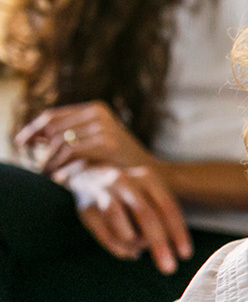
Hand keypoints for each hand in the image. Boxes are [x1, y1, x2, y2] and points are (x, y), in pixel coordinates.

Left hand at [15, 101, 156, 174]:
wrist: (156, 180)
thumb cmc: (124, 167)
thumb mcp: (100, 144)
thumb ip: (75, 136)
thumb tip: (36, 137)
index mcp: (97, 109)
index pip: (54, 117)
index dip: (34, 130)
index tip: (24, 143)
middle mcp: (99, 113)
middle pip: (53, 127)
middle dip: (39, 145)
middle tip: (34, 163)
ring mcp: (104, 126)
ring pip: (59, 140)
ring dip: (48, 158)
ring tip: (45, 174)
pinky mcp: (107, 142)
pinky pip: (70, 150)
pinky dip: (59, 163)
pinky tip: (56, 177)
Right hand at [55, 161, 191, 273]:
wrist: (90, 175)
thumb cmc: (134, 193)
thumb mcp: (153, 197)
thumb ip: (165, 219)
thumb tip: (178, 252)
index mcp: (147, 178)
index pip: (167, 207)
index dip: (177, 233)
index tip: (185, 256)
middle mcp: (124, 181)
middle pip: (145, 215)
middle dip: (159, 245)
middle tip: (169, 269)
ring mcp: (102, 193)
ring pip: (123, 227)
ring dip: (136, 244)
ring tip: (139, 249)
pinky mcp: (86, 209)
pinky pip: (107, 237)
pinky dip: (121, 249)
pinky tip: (129, 252)